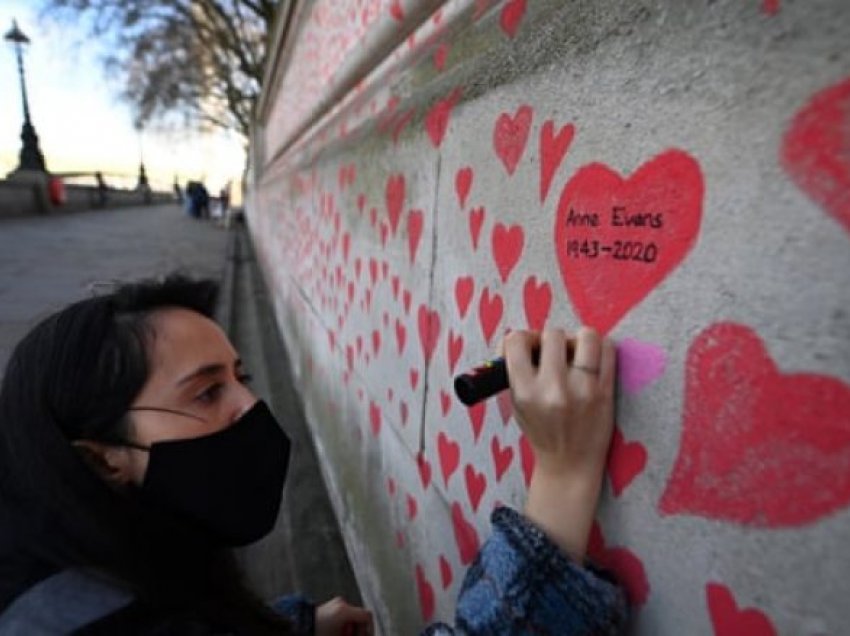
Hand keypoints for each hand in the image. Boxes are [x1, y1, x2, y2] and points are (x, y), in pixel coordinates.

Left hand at [315, 597, 372, 635]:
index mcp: (345, 610)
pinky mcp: (328, 607)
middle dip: (359, 631)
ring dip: (351, 629)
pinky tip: (337, 633)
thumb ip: (352, 635)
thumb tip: (362, 634)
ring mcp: (334, 604)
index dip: (370, 629)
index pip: (367, 616)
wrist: (296, 628)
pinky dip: (344, 626)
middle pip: (359, 617)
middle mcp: (341, 604)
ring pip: (351, 617)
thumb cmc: (316, 632)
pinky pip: (343, 616)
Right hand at [501, 327, 615, 560]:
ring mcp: (583, 390)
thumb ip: (518, 372)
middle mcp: (553, 389)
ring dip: (579, 339)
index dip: (522, 338)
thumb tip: (527, 338)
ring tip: (576, 353)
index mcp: (525, 392)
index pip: (517, 340)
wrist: (570, 465)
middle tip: (555, 353)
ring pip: (585, 336)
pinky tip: (593, 358)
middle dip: (552, 339)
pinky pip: (608, 350)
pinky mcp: (606, 392)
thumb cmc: (541, 432)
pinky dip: (600, 347)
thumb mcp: (517, 405)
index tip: (528, 347)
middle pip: (553, 334)